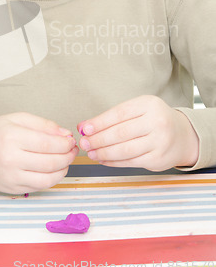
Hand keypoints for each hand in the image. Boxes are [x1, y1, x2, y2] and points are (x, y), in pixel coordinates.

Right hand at [0, 112, 78, 193]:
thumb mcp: (17, 118)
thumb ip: (43, 124)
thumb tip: (65, 134)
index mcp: (11, 137)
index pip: (47, 143)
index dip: (65, 143)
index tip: (71, 140)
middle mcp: (10, 159)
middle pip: (50, 162)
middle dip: (68, 156)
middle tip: (73, 150)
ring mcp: (10, 177)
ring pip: (47, 179)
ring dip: (63, 170)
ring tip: (66, 160)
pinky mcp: (12, 189)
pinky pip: (39, 187)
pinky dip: (52, 179)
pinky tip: (54, 169)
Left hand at [78, 95, 198, 170]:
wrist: (183, 135)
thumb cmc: (153, 120)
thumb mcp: (138, 110)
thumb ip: (112, 117)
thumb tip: (84, 126)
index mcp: (149, 104)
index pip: (119, 114)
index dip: (99, 122)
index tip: (84, 128)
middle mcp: (157, 122)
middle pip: (121, 133)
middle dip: (98, 139)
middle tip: (84, 143)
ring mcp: (160, 142)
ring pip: (125, 150)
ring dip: (104, 153)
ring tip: (91, 153)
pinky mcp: (158, 159)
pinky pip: (131, 162)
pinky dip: (114, 162)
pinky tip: (103, 160)